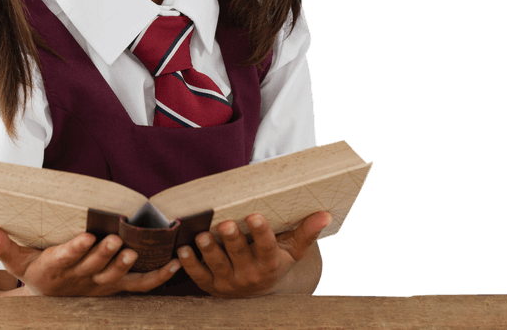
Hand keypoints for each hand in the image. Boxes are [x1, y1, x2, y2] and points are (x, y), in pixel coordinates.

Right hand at [0, 224, 180, 296]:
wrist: (50, 300)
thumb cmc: (35, 273)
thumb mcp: (16, 262)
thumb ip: (4, 246)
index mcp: (57, 268)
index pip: (66, 258)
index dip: (76, 249)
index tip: (86, 237)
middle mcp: (81, 279)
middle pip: (95, 266)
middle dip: (106, 254)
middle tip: (116, 240)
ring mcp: (102, 284)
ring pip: (116, 276)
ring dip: (127, 264)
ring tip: (137, 249)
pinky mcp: (118, 286)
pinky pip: (141, 285)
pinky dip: (158, 277)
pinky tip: (174, 265)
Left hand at [176, 211, 330, 297]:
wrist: (258, 292)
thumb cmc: (275, 261)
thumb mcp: (293, 250)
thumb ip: (306, 232)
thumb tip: (325, 214)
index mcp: (270, 263)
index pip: (266, 247)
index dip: (261, 233)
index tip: (254, 216)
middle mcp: (249, 274)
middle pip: (239, 256)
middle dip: (232, 240)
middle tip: (225, 224)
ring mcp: (228, 281)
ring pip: (217, 265)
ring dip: (208, 251)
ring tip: (201, 236)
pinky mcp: (209, 285)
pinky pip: (198, 275)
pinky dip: (189, 264)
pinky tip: (182, 250)